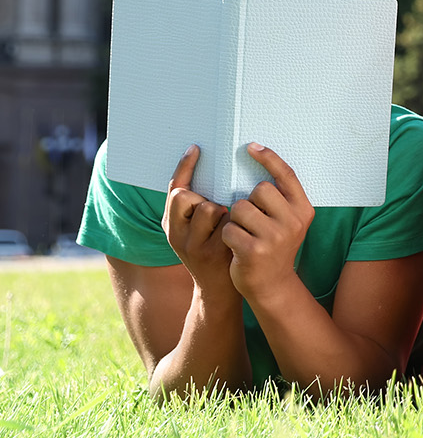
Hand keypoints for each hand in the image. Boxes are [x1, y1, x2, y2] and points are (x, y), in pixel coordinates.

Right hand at [162, 146, 234, 294]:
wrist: (220, 290)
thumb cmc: (213, 251)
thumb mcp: (195, 231)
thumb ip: (196, 208)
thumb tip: (211, 172)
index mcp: (171, 226)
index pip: (172, 190)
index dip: (183, 167)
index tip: (196, 148)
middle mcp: (177, 235)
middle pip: (186, 196)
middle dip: (204, 199)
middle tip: (217, 216)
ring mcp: (194, 245)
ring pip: (209, 208)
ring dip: (223, 212)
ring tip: (228, 229)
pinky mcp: (214, 253)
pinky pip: (228, 223)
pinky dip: (235, 225)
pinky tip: (236, 238)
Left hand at [223, 144, 315, 302]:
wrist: (272, 285)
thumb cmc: (274, 247)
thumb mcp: (288, 222)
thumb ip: (280, 200)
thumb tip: (260, 162)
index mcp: (303, 210)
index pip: (286, 176)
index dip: (269, 158)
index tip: (251, 146)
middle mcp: (293, 222)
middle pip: (258, 190)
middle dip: (248, 201)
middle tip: (253, 221)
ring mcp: (275, 237)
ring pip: (240, 208)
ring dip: (235, 220)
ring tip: (246, 235)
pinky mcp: (254, 250)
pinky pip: (229, 228)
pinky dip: (228, 236)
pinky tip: (238, 247)